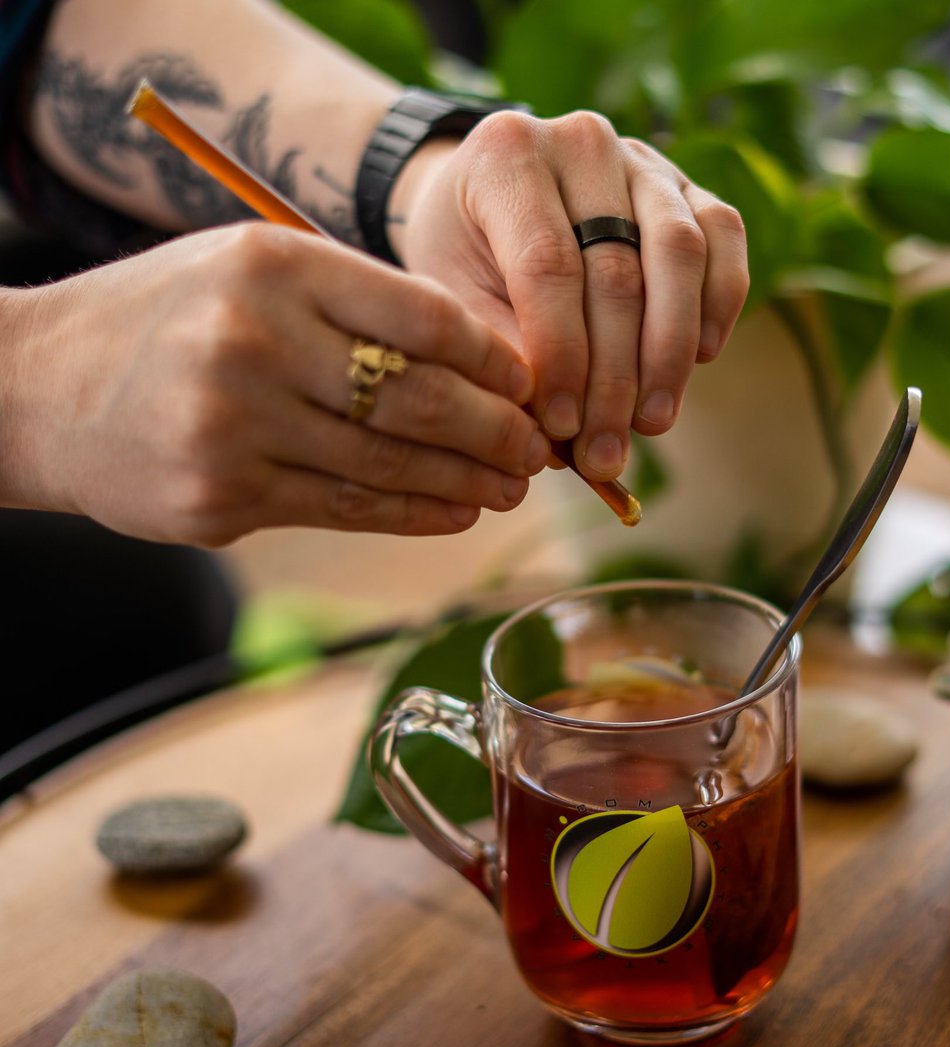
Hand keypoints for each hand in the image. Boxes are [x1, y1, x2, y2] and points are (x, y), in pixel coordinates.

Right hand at [4, 224, 547, 544]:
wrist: (36, 388)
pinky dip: (415, 514)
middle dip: (497, 433)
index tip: (530, 384)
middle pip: (418, 400)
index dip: (495, 360)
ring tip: (509, 488)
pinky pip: (348, 510)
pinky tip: (455, 513)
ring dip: (467, 483)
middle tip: (536, 451)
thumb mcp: (253, 273)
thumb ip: (357, 306)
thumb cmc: (170, 321)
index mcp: (274, 266)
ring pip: (390, 466)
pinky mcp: (222, 497)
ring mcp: (235, 426)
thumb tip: (484, 364)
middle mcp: (255, 341)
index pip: (423, 317)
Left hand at [400, 111, 749, 480]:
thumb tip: (554, 428)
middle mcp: (582, 142)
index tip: (561, 428)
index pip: (548, 266)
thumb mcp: (454, 293)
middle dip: (614, 377)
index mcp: (508, 157)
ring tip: (653, 421)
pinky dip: (721, 302)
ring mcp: (643, 159)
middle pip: (617, 270)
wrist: (486, 196)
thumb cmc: (464, 251)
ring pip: (679, 253)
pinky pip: (724, 236)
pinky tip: (702, 360)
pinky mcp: (687, 185)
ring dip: (671, 351)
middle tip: (606, 451)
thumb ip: (499, 348)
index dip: (561, 356)